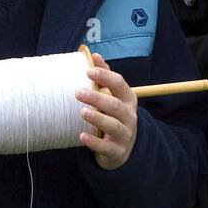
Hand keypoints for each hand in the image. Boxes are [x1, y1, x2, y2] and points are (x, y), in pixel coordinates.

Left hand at [76, 53, 138, 169]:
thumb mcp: (113, 97)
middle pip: (115, 105)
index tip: (87, 70)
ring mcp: (125, 135)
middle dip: (97, 98)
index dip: (105, 76)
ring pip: (113, 126)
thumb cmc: (114, 116)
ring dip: (97, 118)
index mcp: (128, 99)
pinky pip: (106, 147)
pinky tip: (81, 136)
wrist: (123, 149)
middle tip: (78, 92)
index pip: (119, 84)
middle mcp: (129, 116)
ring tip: (82, 112)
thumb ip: (105, 78)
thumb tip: (94, 55)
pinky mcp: (117, 151)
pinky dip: (94, 142)